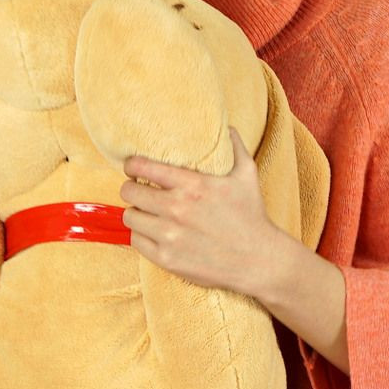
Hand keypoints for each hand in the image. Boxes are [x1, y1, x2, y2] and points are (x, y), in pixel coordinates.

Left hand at [120, 127, 281, 297]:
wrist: (259, 261)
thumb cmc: (251, 216)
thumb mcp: (246, 175)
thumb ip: (235, 147)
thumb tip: (229, 127)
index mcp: (192, 185)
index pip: (142, 167)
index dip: (132, 165)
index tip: (133, 167)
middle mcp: (176, 209)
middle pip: (129, 192)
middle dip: (131, 188)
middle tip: (139, 189)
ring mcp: (169, 236)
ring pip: (129, 217)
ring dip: (136, 212)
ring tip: (146, 211)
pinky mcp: (167, 259)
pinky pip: (136, 241)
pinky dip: (141, 235)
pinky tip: (153, 232)